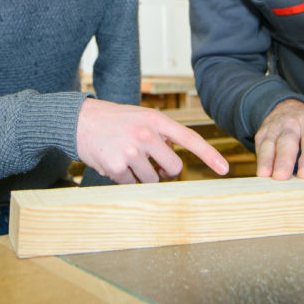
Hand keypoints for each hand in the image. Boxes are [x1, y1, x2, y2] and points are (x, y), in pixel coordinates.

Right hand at [76, 98, 229, 182]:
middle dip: (166, 171)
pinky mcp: (116, 166)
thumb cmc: (114, 121)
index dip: (209, 155)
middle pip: (173, 167)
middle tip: (152, 164)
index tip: (225, 169)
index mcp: (155, 120)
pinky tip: (114, 163)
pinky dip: (125, 180)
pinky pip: (132, 185)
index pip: (189, 138)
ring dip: (143, 176)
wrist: (78, 121)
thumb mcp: (141, 118)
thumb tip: (175, 160)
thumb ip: (161, 134)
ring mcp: (131, 151)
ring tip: (127, 159)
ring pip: (152, 180)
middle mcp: (145, 134)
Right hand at [254, 99, 303, 179]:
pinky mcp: (261, 134)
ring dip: (267, 160)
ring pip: (270, 144)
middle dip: (284, 160)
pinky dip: (258, 160)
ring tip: (266, 178)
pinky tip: (259, 175)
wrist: (287, 107)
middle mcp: (293, 123)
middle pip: (288, 142)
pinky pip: (259, 147)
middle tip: (282, 178)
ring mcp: (275, 128)